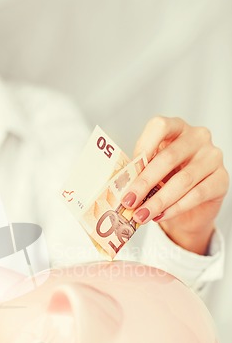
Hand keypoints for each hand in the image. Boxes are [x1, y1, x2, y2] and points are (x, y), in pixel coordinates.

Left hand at [121, 116, 228, 253]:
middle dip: (145, 182)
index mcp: (176, 128)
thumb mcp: (151, 172)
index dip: (143, 147)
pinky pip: (197, 194)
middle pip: (169, 157)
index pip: (160, 126)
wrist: (191, 208)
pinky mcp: (221, 179)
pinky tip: (159, 216)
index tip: (127, 171)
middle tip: (129, 201)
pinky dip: (175, 208)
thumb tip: (121, 184)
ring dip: (158, 201)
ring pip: (183, 180)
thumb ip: (140, 171)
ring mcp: (212, 157)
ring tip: (141, 215)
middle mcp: (197, 137)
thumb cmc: (166, 182)